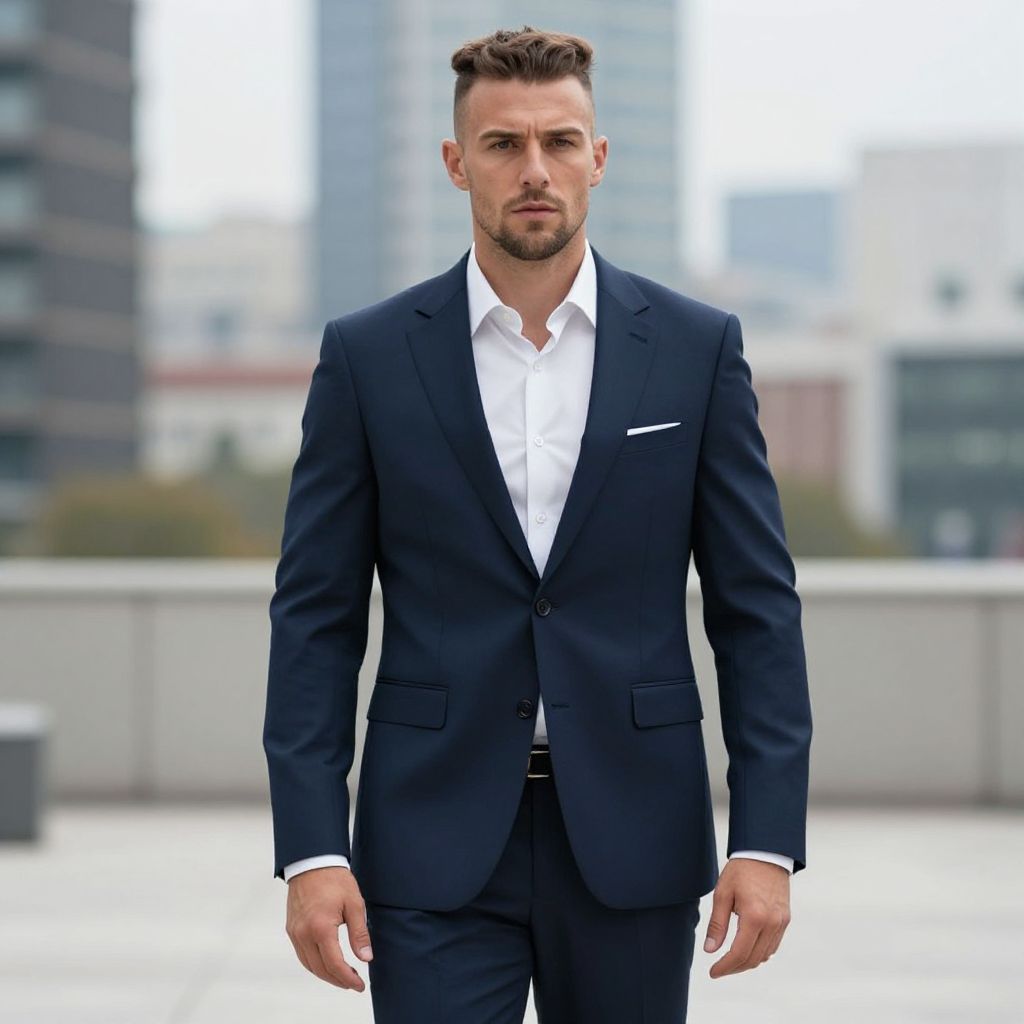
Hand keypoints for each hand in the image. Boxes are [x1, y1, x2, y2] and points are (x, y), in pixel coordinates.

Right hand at [285, 866, 372, 990]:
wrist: (312, 862)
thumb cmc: (335, 879)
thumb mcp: (354, 903)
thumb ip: (359, 933)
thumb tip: (366, 958)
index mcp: (321, 928)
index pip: (334, 965)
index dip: (348, 979)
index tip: (359, 985)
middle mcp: (304, 934)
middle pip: (320, 969)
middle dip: (338, 980)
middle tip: (353, 983)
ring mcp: (295, 932)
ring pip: (309, 965)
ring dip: (325, 974)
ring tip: (343, 976)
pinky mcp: (291, 929)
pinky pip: (302, 954)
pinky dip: (314, 964)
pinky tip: (327, 963)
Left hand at [702, 858, 790, 977]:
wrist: (766, 853)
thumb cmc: (742, 870)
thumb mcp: (723, 893)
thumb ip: (717, 924)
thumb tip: (710, 950)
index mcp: (754, 916)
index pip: (739, 953)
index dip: (725, 967)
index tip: (713, 972)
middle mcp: (771, 923)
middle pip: (753, 959)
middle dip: (734, 968)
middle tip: (719, 969)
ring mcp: (781, 923)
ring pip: (764, 956)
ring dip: (747, 962)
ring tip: (730, 960)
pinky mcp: (785, 920)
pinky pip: (773, 945)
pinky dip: (759, 952)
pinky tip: (747, 948)